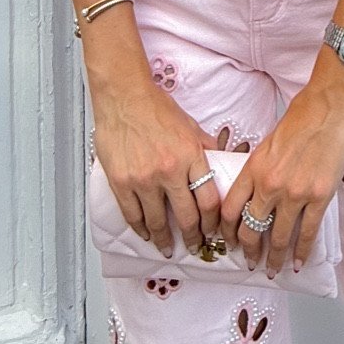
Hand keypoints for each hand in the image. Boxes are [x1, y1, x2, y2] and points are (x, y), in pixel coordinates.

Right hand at [94, 78, 220, 259]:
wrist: (123, 96)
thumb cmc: (155, 108)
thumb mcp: (190, 125)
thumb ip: (205, 147)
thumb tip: (222, 161)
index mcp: (190, 156)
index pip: (209, 200)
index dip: (213, 221)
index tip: (213, 230)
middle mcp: (169, 170)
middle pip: (186, 217)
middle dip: (193, 237)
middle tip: (195, 247)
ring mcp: (143, 179)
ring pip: (157, 221)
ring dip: (165, 239)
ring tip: (169, 247)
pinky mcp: (121, 182)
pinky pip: (132, 215)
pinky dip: (140, 229)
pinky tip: (146, 234)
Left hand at [221, 61, 343, 277]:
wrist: (331, 106)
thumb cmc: (303, 116)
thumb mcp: (269, 142)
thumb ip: (261, 168)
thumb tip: (258, 191)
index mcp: (254, 167)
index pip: (229, 209)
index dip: (225, 231)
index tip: (228, 241)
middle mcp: (270, 184)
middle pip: (249, 229)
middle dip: (247, 251)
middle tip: (248, 262)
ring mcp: (295, 193)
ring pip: (278, 237)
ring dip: (273, 258)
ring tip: (272, 269)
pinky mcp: (320, 197)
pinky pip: (307, 233)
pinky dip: (302, 252)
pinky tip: (299, 263)